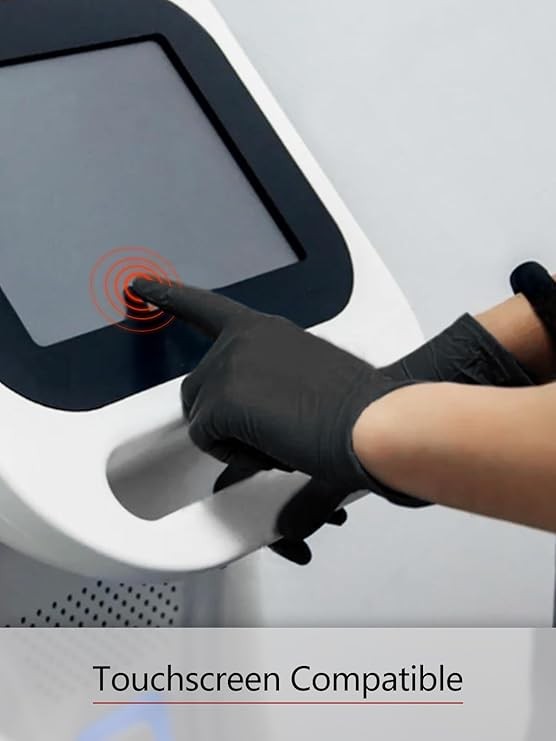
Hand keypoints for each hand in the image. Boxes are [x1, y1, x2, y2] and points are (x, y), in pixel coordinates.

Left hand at [132, 278, 423, 561]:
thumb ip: (272, 388)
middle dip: (222, 417)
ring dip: (233, 437)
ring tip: (280, 438)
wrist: (376, 422)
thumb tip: (255, 420)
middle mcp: (244, 339)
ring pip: (201, 415)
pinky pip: (206, 440)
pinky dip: (235, 454)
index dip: (169, 296)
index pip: (206, 307)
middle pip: (197, 386)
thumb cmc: (358, 408)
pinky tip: (274, 447)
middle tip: (268, 431)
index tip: (142, 285)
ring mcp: (231, 365)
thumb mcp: (309, 380)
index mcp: (266, 329)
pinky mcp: (225, 398)